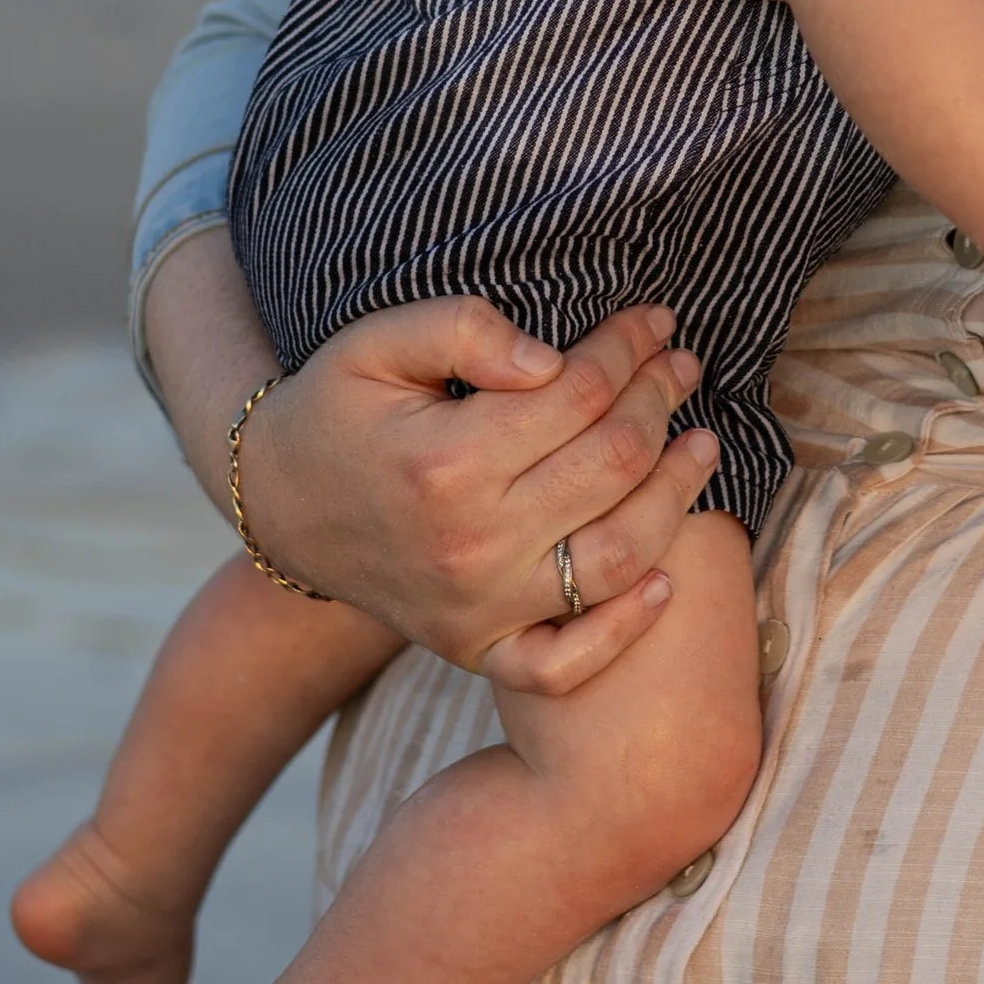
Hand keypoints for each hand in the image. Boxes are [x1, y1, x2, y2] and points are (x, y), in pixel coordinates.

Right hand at [153, 228, 718, 692]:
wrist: (279, 507)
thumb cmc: (336, 410)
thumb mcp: (373, 344)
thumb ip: (460, 330)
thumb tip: (551, 358)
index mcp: (444, 461)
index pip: (577, 395)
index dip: (627, 349)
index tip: (654, 320)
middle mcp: (469, 544)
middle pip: (610, 468)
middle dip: (661, 403)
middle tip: (683, 365)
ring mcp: (477, 608)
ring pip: (614, 559)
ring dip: (676, 498)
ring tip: (704, 445)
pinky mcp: (476, 649)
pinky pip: (564, 662)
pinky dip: (624, 629)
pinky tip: (667, 577)